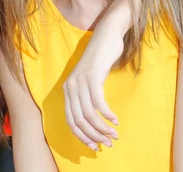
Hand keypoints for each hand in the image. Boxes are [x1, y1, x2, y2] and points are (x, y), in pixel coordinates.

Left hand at [63, 26, 121, 150]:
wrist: (105, 37)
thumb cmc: (101, 61)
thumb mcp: (90, 81)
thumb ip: (87, 97)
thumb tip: (94, 121)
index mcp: (67, 90)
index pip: (70, 120)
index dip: (82, 136)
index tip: (95, 146)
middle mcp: (70, 86)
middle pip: (79, 120)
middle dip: (93, 135)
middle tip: (108, 143)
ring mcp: (80, 81)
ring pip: (89, 113)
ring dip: (102, 128)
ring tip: (114, 135)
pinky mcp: (92, 76)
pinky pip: (98, 101)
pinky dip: (107, 114)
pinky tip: (115, 120)